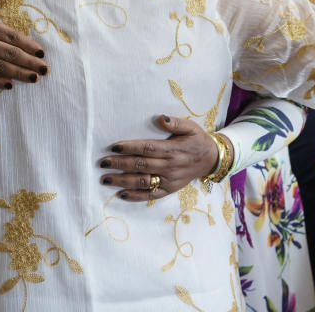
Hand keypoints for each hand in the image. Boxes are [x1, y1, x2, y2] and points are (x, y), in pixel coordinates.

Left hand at [98, 115, 226, 201]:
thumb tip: (160, 118)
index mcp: (173, 150)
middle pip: (141, 165)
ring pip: (142, 181)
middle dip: (120, 164)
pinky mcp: (169, 190)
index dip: (130, 148)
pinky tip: (121, 195)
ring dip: (123, 181)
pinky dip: (135, 196)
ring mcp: (169, 180)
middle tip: (103, 162)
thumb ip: (176, 123)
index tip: (114, 147)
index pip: (147, 148)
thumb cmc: (197, 140)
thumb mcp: (191, 127)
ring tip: (106, 178)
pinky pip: (150, 195)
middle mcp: (169, 166)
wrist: (211, 160)